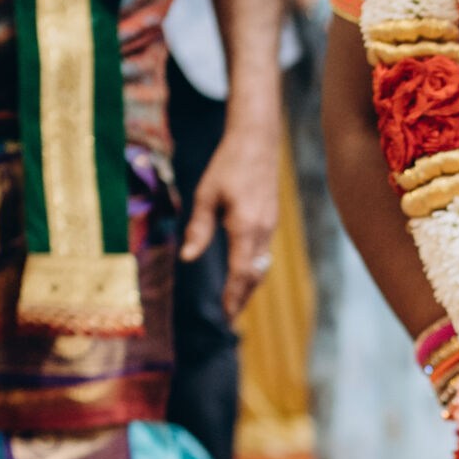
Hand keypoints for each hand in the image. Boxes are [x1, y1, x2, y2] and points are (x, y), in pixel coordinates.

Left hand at [180, 106, 279, 319]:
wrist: (257, 140)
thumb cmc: (228, 164)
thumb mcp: (206, 194)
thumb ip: (198, 229)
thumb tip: (187, 258)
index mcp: (245, 226)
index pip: (241, 272)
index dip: (233, 296)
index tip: (226, 315)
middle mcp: (263, 230)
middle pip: (255, 275)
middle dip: (242, 297)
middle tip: (230, 318)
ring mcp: (270, 225)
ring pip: (262, 265)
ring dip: (249, 285)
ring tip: (235, 301)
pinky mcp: (271, 219)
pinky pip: (264, 252)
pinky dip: (254, 268)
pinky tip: (243, 273)